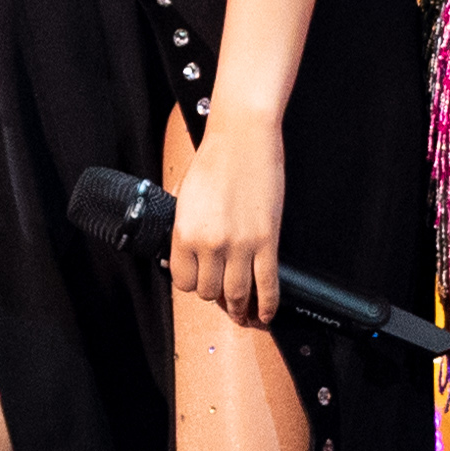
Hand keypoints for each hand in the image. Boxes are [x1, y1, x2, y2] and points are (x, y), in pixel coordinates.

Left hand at [167, 109, 284, 328]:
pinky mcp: (266, 241)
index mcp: (185, 232)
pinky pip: (267, 284)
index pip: (183, 282)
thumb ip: (184, 227)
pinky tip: (265, 313)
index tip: (200, 283)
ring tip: (242, 312)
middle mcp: (210, 244)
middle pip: (209, 292)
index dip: (192, 285)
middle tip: (222, 294)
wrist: (243, 137)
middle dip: (215, 296)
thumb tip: (184, 254)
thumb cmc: (214, 159)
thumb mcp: (185, 196)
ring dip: (239, 307)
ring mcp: (240, 245)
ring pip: (237, 294)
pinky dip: (267, 304)